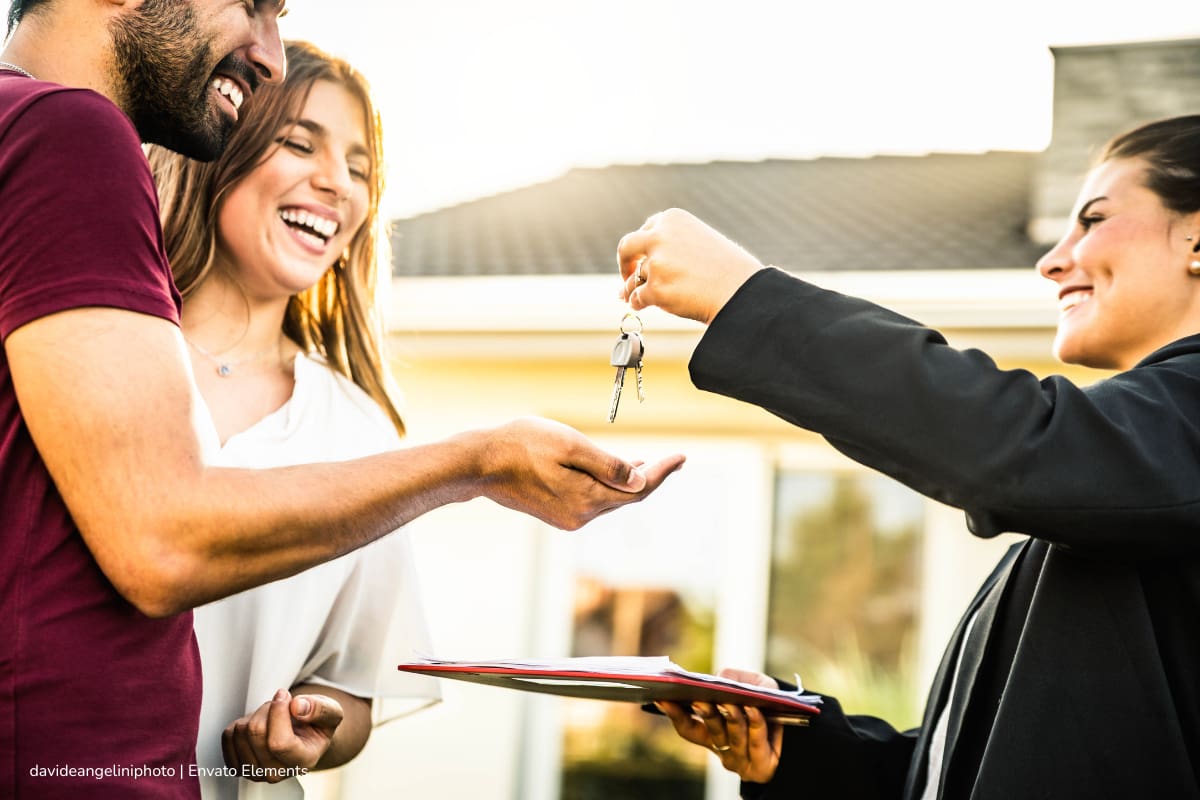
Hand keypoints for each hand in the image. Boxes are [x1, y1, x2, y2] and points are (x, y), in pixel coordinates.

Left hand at [222, 689, 342, 781]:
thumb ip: (320, 708)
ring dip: (255, 714)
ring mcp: (254, 772)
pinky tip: (258, 726)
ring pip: (240, 732)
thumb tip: (298, 707)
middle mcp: (277, 773)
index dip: (278, 712)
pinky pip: (228, 736)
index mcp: (303, 762)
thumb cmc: (317, 725)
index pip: (279, 743)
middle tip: (281, 705)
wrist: (306, 738)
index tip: (284, 695)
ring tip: (272, 717)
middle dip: (267, 708)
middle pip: (256, 733)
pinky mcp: (238, 766)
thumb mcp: (331, 712)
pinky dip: (241, 722)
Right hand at [479, 417, 684, 530]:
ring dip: (630, 482)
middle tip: (675, 460)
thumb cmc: (522, 445)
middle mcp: (581, 516)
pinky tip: (615, 472)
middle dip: (653, 477)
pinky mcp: (556, 513)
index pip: (639, 489)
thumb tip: (639, 480)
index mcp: (588, 499)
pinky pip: (594, 500)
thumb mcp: (571, 445)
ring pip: (610, 499)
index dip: (663, 471)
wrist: (480, 464)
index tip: (682, 456)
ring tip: (650, 463)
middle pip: (628, 497)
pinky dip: (609, 486)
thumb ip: (607, 464)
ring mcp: (568, 518)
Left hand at [616, 208, 765, 324]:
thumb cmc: (728, 271)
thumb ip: (672, 247)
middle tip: (626, 276)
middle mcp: (660, 236)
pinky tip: (643, 306)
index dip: (641, 247)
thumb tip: (643, 269)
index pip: (646, 229)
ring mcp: (656, 263)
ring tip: (637, 297)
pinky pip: (637, 298)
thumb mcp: (700, 242)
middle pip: (627, 247)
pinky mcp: (655, 288)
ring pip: (633, 278)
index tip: (639, 258)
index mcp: (673, 219)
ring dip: (633, 289)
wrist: (742, 291)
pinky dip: (638, 303)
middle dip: (624, 262)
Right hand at [655, 668, 782, 783]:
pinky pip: (755, 742)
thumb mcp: (751, 682)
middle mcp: (722, 748)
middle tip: (700, 698)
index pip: (687, 727)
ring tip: (730, 701)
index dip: (674, 713)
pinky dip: (754, 724)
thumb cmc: (768, 701)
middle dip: (705, 713)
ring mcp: (740, 759)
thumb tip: (719, 677)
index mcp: (712, 732)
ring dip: (731, 717)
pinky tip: (753, 709)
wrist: (801, 725)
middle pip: (708, 731)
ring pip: (732, 736)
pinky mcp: (760, 765)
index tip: (662, 697)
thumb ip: (733, 676)